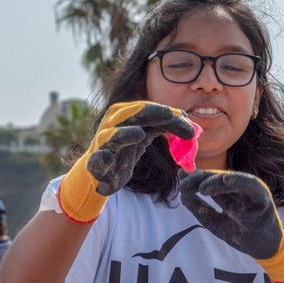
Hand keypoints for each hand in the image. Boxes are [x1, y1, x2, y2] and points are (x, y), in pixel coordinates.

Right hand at [58, 101, 194, 222]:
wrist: (101, 173)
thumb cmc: (125, 150)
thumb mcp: (145, 135)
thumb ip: (164, 126)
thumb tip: (187, 118)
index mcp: (125, 115)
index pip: (148, 109)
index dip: (167, 114)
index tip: (187, 121)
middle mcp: (112, 124)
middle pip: (132, 114)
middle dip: (152, 114)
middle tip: (170, 116)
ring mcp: (103, 143)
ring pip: (112, 135)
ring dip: (124, 134)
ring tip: (139, 134)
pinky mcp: (95, 162)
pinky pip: (97, 160)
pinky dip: (101, 158)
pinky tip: (108, 158)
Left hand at [179, 170, 283, 282]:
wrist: (263, 249)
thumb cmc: (240, 233)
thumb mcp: (213, 221)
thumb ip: (198, 207)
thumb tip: (181, 188)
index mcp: (230, 190)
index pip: (210, 179)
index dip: (195, 178)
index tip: (180, 178)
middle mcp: (241, 188)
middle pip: (219, 178)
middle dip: (201, 179)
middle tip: (184, 185)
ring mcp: (254, 192)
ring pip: (235, 180)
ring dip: (217, 181)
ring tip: (202, 187)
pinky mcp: (264, 200)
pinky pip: (253, 187)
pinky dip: (240, 181)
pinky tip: (226, 180)